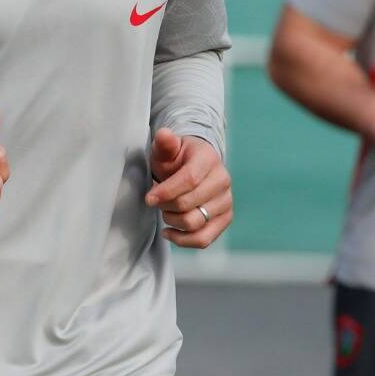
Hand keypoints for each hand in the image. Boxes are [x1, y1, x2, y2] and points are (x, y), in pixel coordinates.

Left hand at [144, 129, 231, 247]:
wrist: (196, 168)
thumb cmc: (177, 159)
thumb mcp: (167, 149)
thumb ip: (164, 143)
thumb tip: (163, 134)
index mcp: (209, 159)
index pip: (189, 179)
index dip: (166, 191)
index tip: (148, 198)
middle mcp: (223, 180)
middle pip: (189, 204)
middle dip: (165, 206)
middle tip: (155, 202)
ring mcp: (226, 201)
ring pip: (195, 223)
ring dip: (173, 221)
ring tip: (164, 212)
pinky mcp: (225, 219)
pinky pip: (204, 239)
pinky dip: (183, 240)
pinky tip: (169, 232)